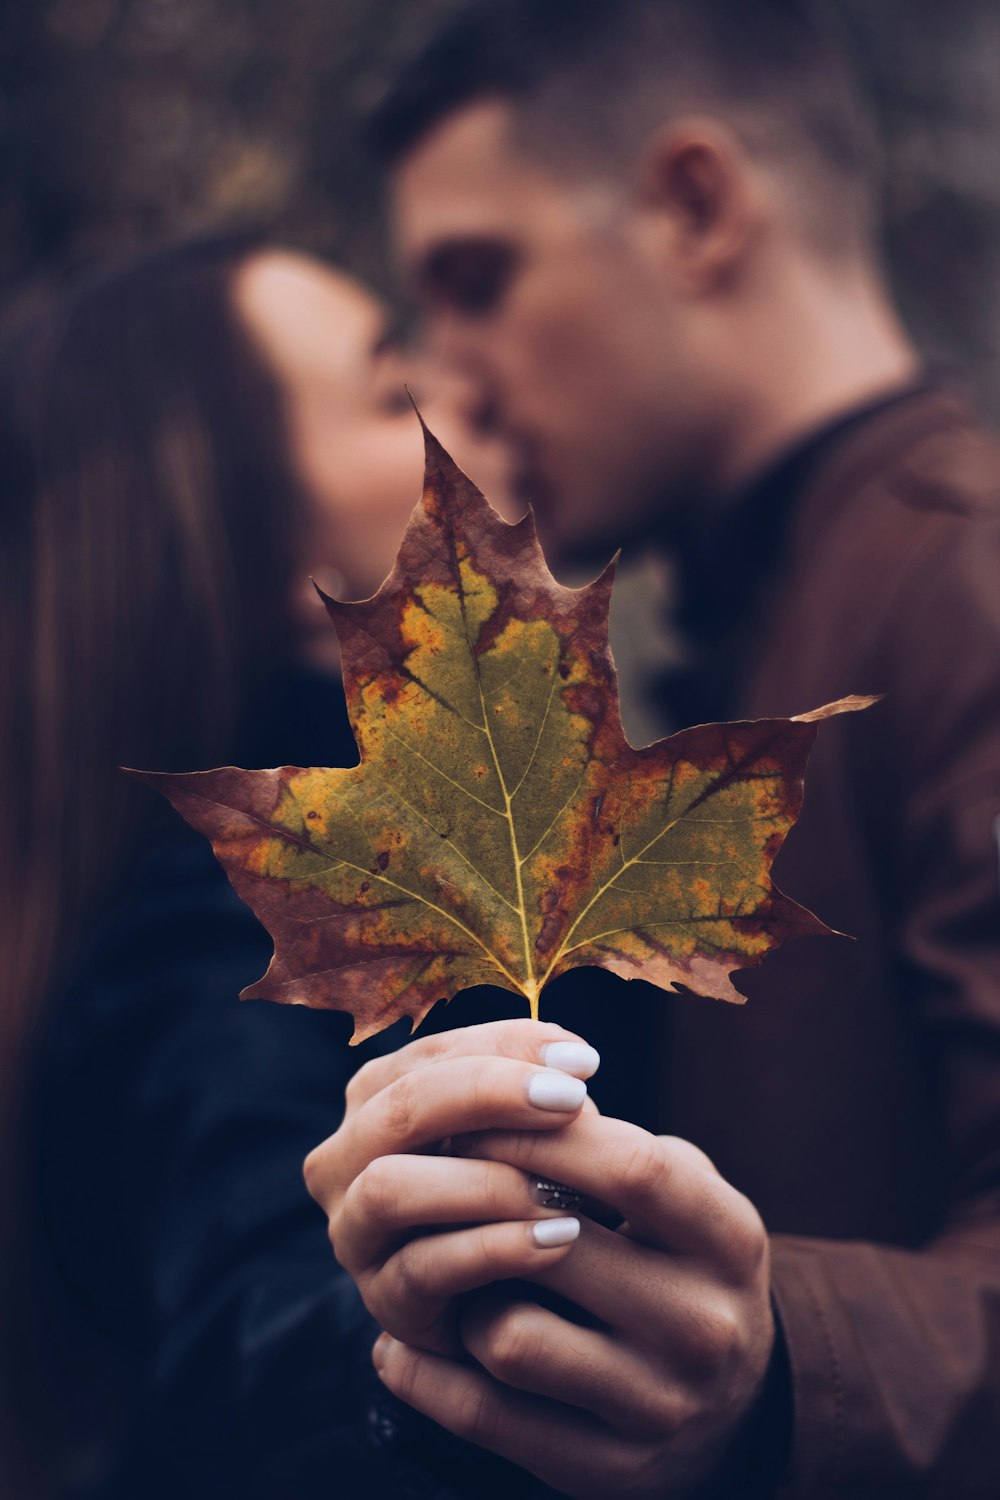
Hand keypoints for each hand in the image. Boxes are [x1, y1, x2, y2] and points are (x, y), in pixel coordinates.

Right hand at [303, 1020, 600, 1353]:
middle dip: (490, 1095)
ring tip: (565, 1188)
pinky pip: (424, 1268)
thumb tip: (573, 1060)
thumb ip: (536, 1090)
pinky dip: (496, 1248)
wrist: (515, 1300)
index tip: (584, 1061)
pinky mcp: (382, 1299)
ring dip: (484, 1181)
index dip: (506, 1047)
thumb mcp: (524, 1133)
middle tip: (573, 1100)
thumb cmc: (518, 1192)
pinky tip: (559, 1240)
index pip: (432, 1055)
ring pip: (391, 1187)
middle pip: (402, 1108)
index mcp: (375, 1099)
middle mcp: (344, 1160)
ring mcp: (355, 1233)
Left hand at [370, 1097, 774, 1497]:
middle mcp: (704, 1326)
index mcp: (729, 1239)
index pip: (632, 1168)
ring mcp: (658, 1405)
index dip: (541, 1134)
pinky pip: (487, 1417)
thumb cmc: (680, 1262)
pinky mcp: (608, 1469)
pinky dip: (429, 1378)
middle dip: (480, 1206)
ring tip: (457, 1275)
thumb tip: (503, 1097)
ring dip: (466, 1297)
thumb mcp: (681, 1196)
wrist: (735, 1407)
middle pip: (557, 1246)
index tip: (477, 1117)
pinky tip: (402, 1345)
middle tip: (435, 1184)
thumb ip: (611, 1147)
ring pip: (510, 1336)